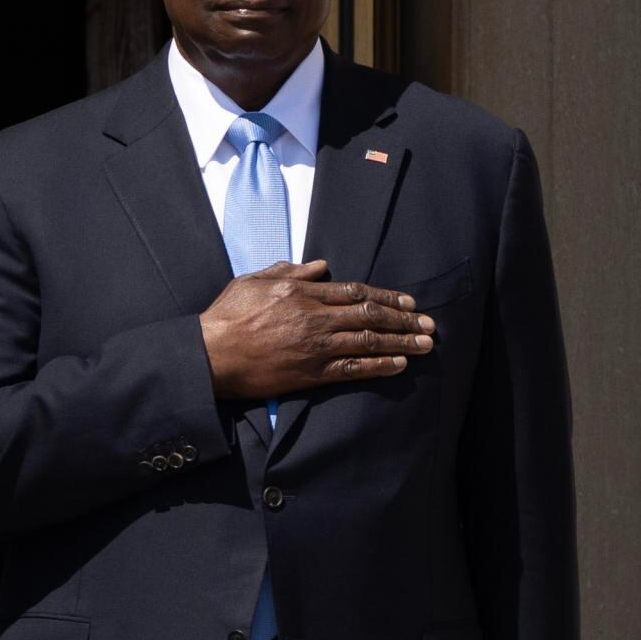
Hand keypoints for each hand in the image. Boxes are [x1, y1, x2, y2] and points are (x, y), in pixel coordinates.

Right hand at [196, 262, 433, 404]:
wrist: (211, 355)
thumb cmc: (226, 316)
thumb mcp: (254, 281)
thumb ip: (289, 270)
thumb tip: (319, 266)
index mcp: (302, 291)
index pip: (355, 291)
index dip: (386, 295)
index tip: (407, 301)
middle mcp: (315, 316)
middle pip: (370, 313)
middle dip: (404, 319)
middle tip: (429, 323)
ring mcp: (315, 346)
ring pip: (368, 340)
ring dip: (402, 342)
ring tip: (426, 343)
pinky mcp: (311, 373)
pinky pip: (353, 369)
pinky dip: (379, 365)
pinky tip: (400, 364)